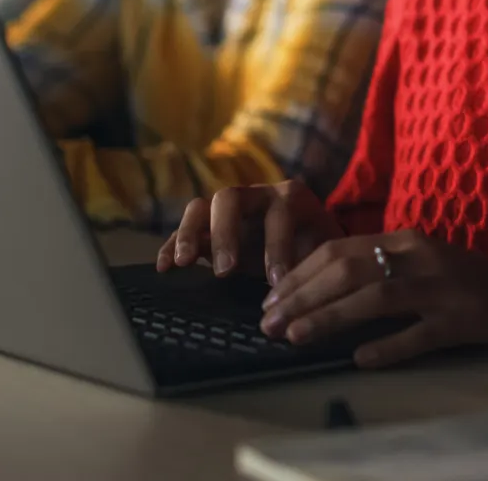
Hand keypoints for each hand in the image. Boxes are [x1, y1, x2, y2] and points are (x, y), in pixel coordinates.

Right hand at [156, 179, 345, 284]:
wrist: (311, 245)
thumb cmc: (319, 251)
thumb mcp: (324, 255)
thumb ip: (314, 265)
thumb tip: (304, 292)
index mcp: (290, 199)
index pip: (279, 212)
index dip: (277, 246)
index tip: (276, 282)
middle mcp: (256, 195)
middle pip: (230, 198)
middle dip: (225, 233)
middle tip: (226, 271)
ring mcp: (228, 209)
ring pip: (201, 207)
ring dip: (189, 233)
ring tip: (183, 262)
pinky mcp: (208, 227)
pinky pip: (185, 229)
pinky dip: (171, 244)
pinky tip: (163, 268)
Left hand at [260, 229, 487, 367]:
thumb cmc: (472, 281)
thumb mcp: (423, 263)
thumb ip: (381, 268)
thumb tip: (322, 289)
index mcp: (408, 240)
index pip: (341, 249)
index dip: (301, 272)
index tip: (271, 297)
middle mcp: (422, 257)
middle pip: (350, 270)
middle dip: (302, 295)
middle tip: (269, 321)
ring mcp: (443, 288)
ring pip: (374, 297)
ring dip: (329, 317)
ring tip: (294, 335)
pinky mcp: (462, 320)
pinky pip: (418, 335)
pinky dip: (386, 347)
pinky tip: (358, 359)